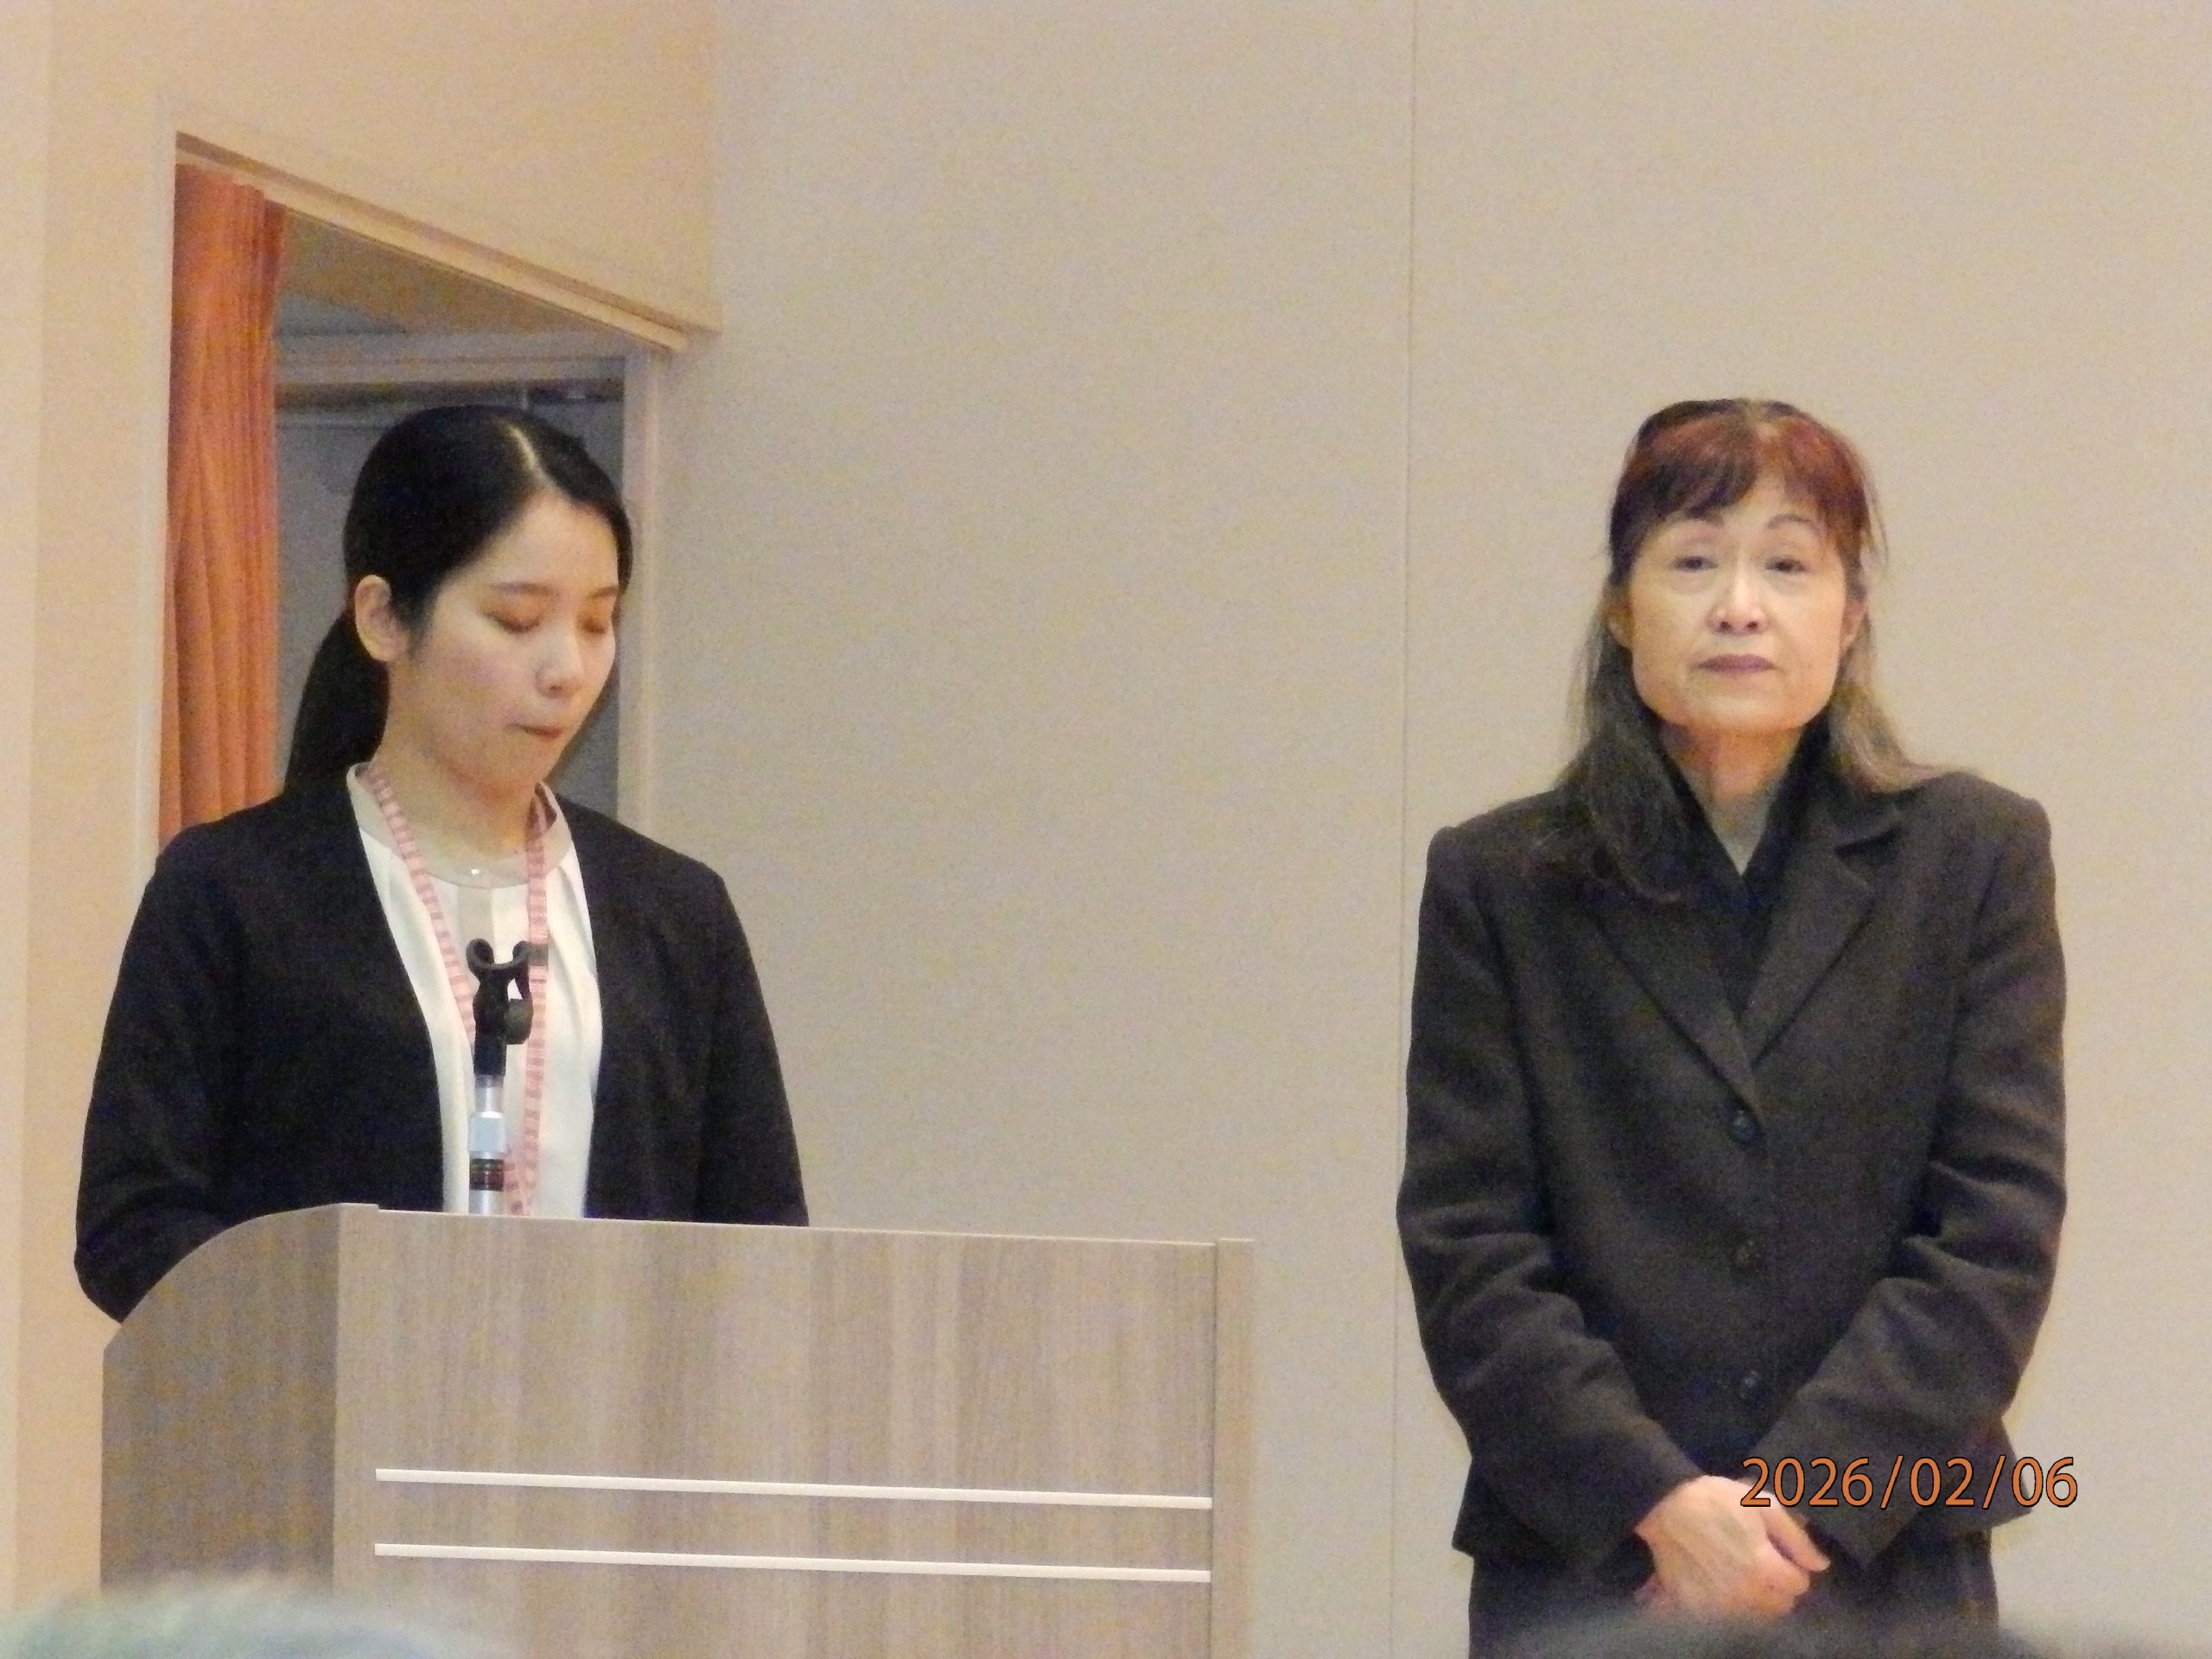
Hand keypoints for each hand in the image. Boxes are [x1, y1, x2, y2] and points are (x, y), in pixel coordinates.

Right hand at [1633, 1475, 1828, 1618]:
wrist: (1664, 1505)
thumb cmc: (1716, 1499)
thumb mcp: (1762, 1504)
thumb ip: (1795, 1537)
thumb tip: (1820, 1565)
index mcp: (1765, 1568)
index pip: (1800, 1584)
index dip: (1794, 1566)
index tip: (1780, 1553)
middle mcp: (1746, 1593)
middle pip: (1781, 1605)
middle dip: (1779, 1586)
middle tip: (1763, 1564)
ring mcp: (1720, 1604)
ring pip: (1756, 1614)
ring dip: (1756, 1598)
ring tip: (1742, 1573)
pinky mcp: (1697, 1608)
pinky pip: (1727, 1617)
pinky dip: (1729, 1605)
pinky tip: (1721, 1583)